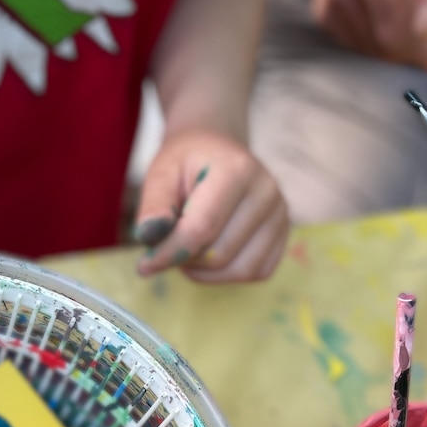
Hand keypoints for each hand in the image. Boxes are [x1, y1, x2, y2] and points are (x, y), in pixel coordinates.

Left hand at [134, 130, 288, 282]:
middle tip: (169, 240)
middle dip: (185, 257)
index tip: (144, 265)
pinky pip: (254, 272)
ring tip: (188, 245)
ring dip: (203, 269)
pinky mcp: (283, 236)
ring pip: (237, 270)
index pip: (201, 228)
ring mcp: (281, 215)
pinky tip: (208, 253)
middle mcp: (267, 192)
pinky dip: (224, 275)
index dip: (170, 253)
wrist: (217, 151)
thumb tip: (149, 238)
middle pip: (218, 254)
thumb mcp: (161, 173)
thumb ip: (153, 206)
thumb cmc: (186, 164)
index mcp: (237, 170)